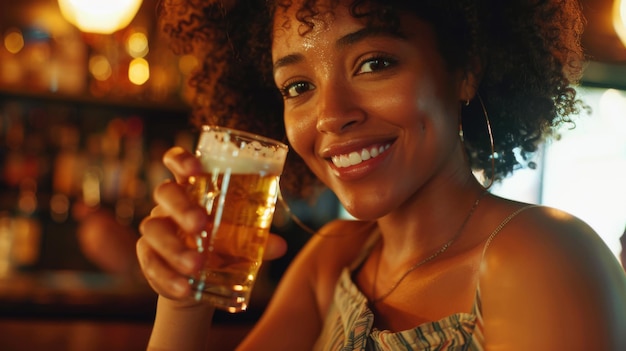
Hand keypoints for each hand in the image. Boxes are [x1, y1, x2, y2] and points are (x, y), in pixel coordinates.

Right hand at [136, 146, 286, 300]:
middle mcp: (170, 204)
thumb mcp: (241, 240)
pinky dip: (167, 277)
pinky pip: (149, 262)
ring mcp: (156, 229)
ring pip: (153, 229)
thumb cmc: (224, 246)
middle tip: (200, 224)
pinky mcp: (148, 256)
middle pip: (165, 192)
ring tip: (196, 265)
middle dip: (181, 206)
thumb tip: (280, 246)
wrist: (203, 282)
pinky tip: (184, 288)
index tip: (195, 168)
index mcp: (193, 188)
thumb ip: (258, 240)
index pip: (177, 161)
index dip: (181, 159)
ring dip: (174, 248)